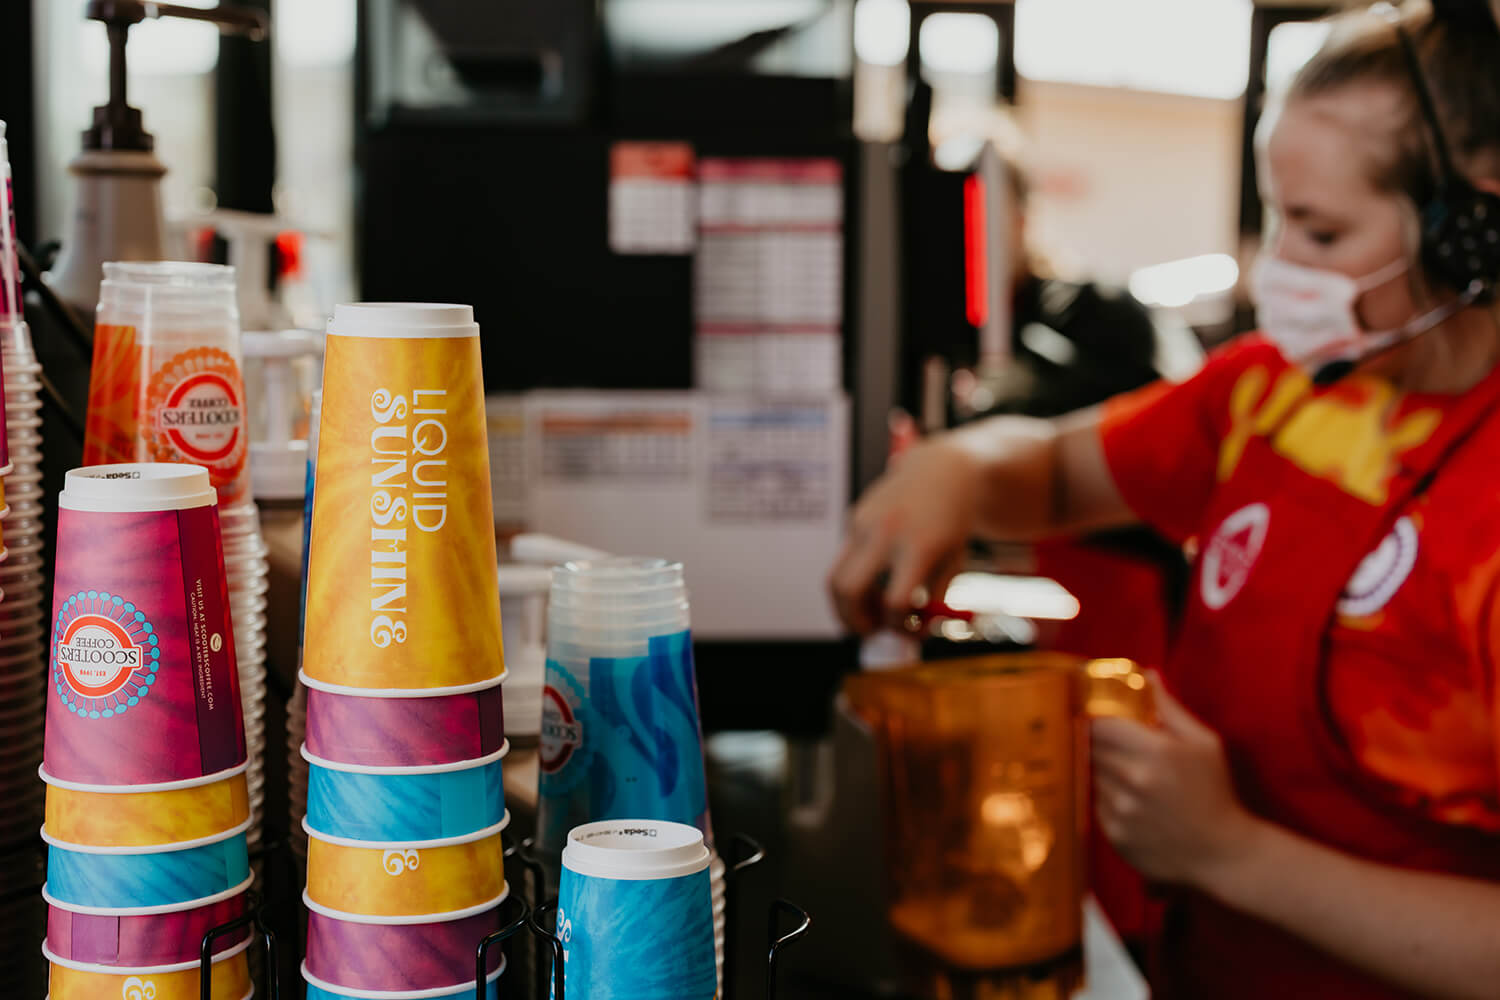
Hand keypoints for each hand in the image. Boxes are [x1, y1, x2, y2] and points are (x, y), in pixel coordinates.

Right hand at [827, 435, 982, 632]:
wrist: (943, 471)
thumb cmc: (952, 524)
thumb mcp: (953, 563)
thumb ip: (932, 600)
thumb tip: (909, 635)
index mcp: (919, 546)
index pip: (895, 601)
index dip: (899, 626)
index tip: (907, 629)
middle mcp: (886, 532)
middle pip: (848, 591)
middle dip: (853, 622)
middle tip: (869, 632)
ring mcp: (865, 523)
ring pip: (835, 578)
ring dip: (845, 606)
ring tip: (870, 609)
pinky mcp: (854, 518)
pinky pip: (845, 561)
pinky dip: (856, 579)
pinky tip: (879, 572)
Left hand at [1091, 673, 1262, 890]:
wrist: (1222, 854)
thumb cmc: (1215, 792)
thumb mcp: (1204, 743)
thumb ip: (1170, 708)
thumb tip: (1145, 674)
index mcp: (1157, 751)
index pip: (1100, 722)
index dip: (1091, 714)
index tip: (1091, 710)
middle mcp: (1134, 780)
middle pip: (1089, 746)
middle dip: (1094, 739)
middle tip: (1106, 739)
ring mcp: (1121, 810)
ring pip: (1089, 774)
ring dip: (1099, 769)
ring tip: (1125, 773)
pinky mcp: (1114, 834)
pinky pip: (1095, 803)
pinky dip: (1105, 797)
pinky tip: (1130, 800)